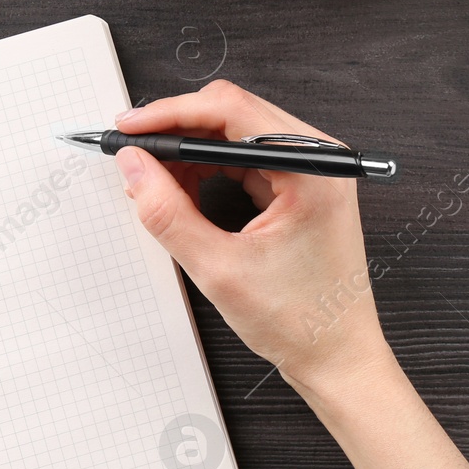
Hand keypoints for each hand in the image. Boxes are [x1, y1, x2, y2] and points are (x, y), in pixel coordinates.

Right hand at [113, 80, 392, 394]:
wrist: (337, 357)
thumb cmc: (300, 321)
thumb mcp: (218, 268)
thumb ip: (168, 213)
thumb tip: (134, 168)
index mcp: (312, 169)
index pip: (231, 111)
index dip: (171, 114)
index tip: (130, 129)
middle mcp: (319, 159)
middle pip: (233, 113)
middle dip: (177, 131)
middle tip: (134, 154)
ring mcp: (314, 170)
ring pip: (237, 132)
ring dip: (191, 150)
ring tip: (156, 181)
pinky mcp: (304, 185)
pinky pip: (247, 157)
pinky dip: (210, 167)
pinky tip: (184, 188)